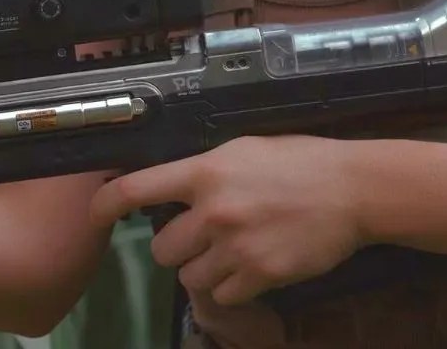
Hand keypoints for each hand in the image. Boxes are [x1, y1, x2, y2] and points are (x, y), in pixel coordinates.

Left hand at [88, 135, 369, 306]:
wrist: (351, 189)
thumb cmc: (298, 163)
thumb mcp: (242, 150)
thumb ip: (203, 172)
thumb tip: (168, 188)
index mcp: (205, 171)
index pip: (137, 188)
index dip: (106, 203)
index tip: (95, 214)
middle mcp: (213, 210)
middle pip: (162, 250)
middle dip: (177, 249)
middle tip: (202, 240)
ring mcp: (236, 245)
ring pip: (190, 278)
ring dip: (204, 272)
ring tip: (230, 255)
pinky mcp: (260, 274)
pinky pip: (223, 295)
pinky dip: (232, 289)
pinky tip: (251, 269)